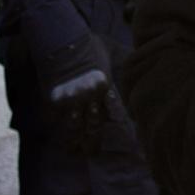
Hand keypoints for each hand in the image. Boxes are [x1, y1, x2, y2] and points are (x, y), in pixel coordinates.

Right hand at [39, 33, 113, 153]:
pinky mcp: (53, 100)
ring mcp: (70, 100)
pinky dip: (57, 128)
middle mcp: (88, 97)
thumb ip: (122, 63)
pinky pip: (55, 120)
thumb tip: (141, 62)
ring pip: (73, 129)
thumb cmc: (89, 44)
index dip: (109, 129)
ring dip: (73, 141)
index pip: (109, 115)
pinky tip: (59, 137)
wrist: (63, 41)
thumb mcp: (111, 51)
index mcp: (104, 86)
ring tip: (74, 151)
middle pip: (91, 128)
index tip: (110, 138)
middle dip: (90, 143)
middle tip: (90, 153)